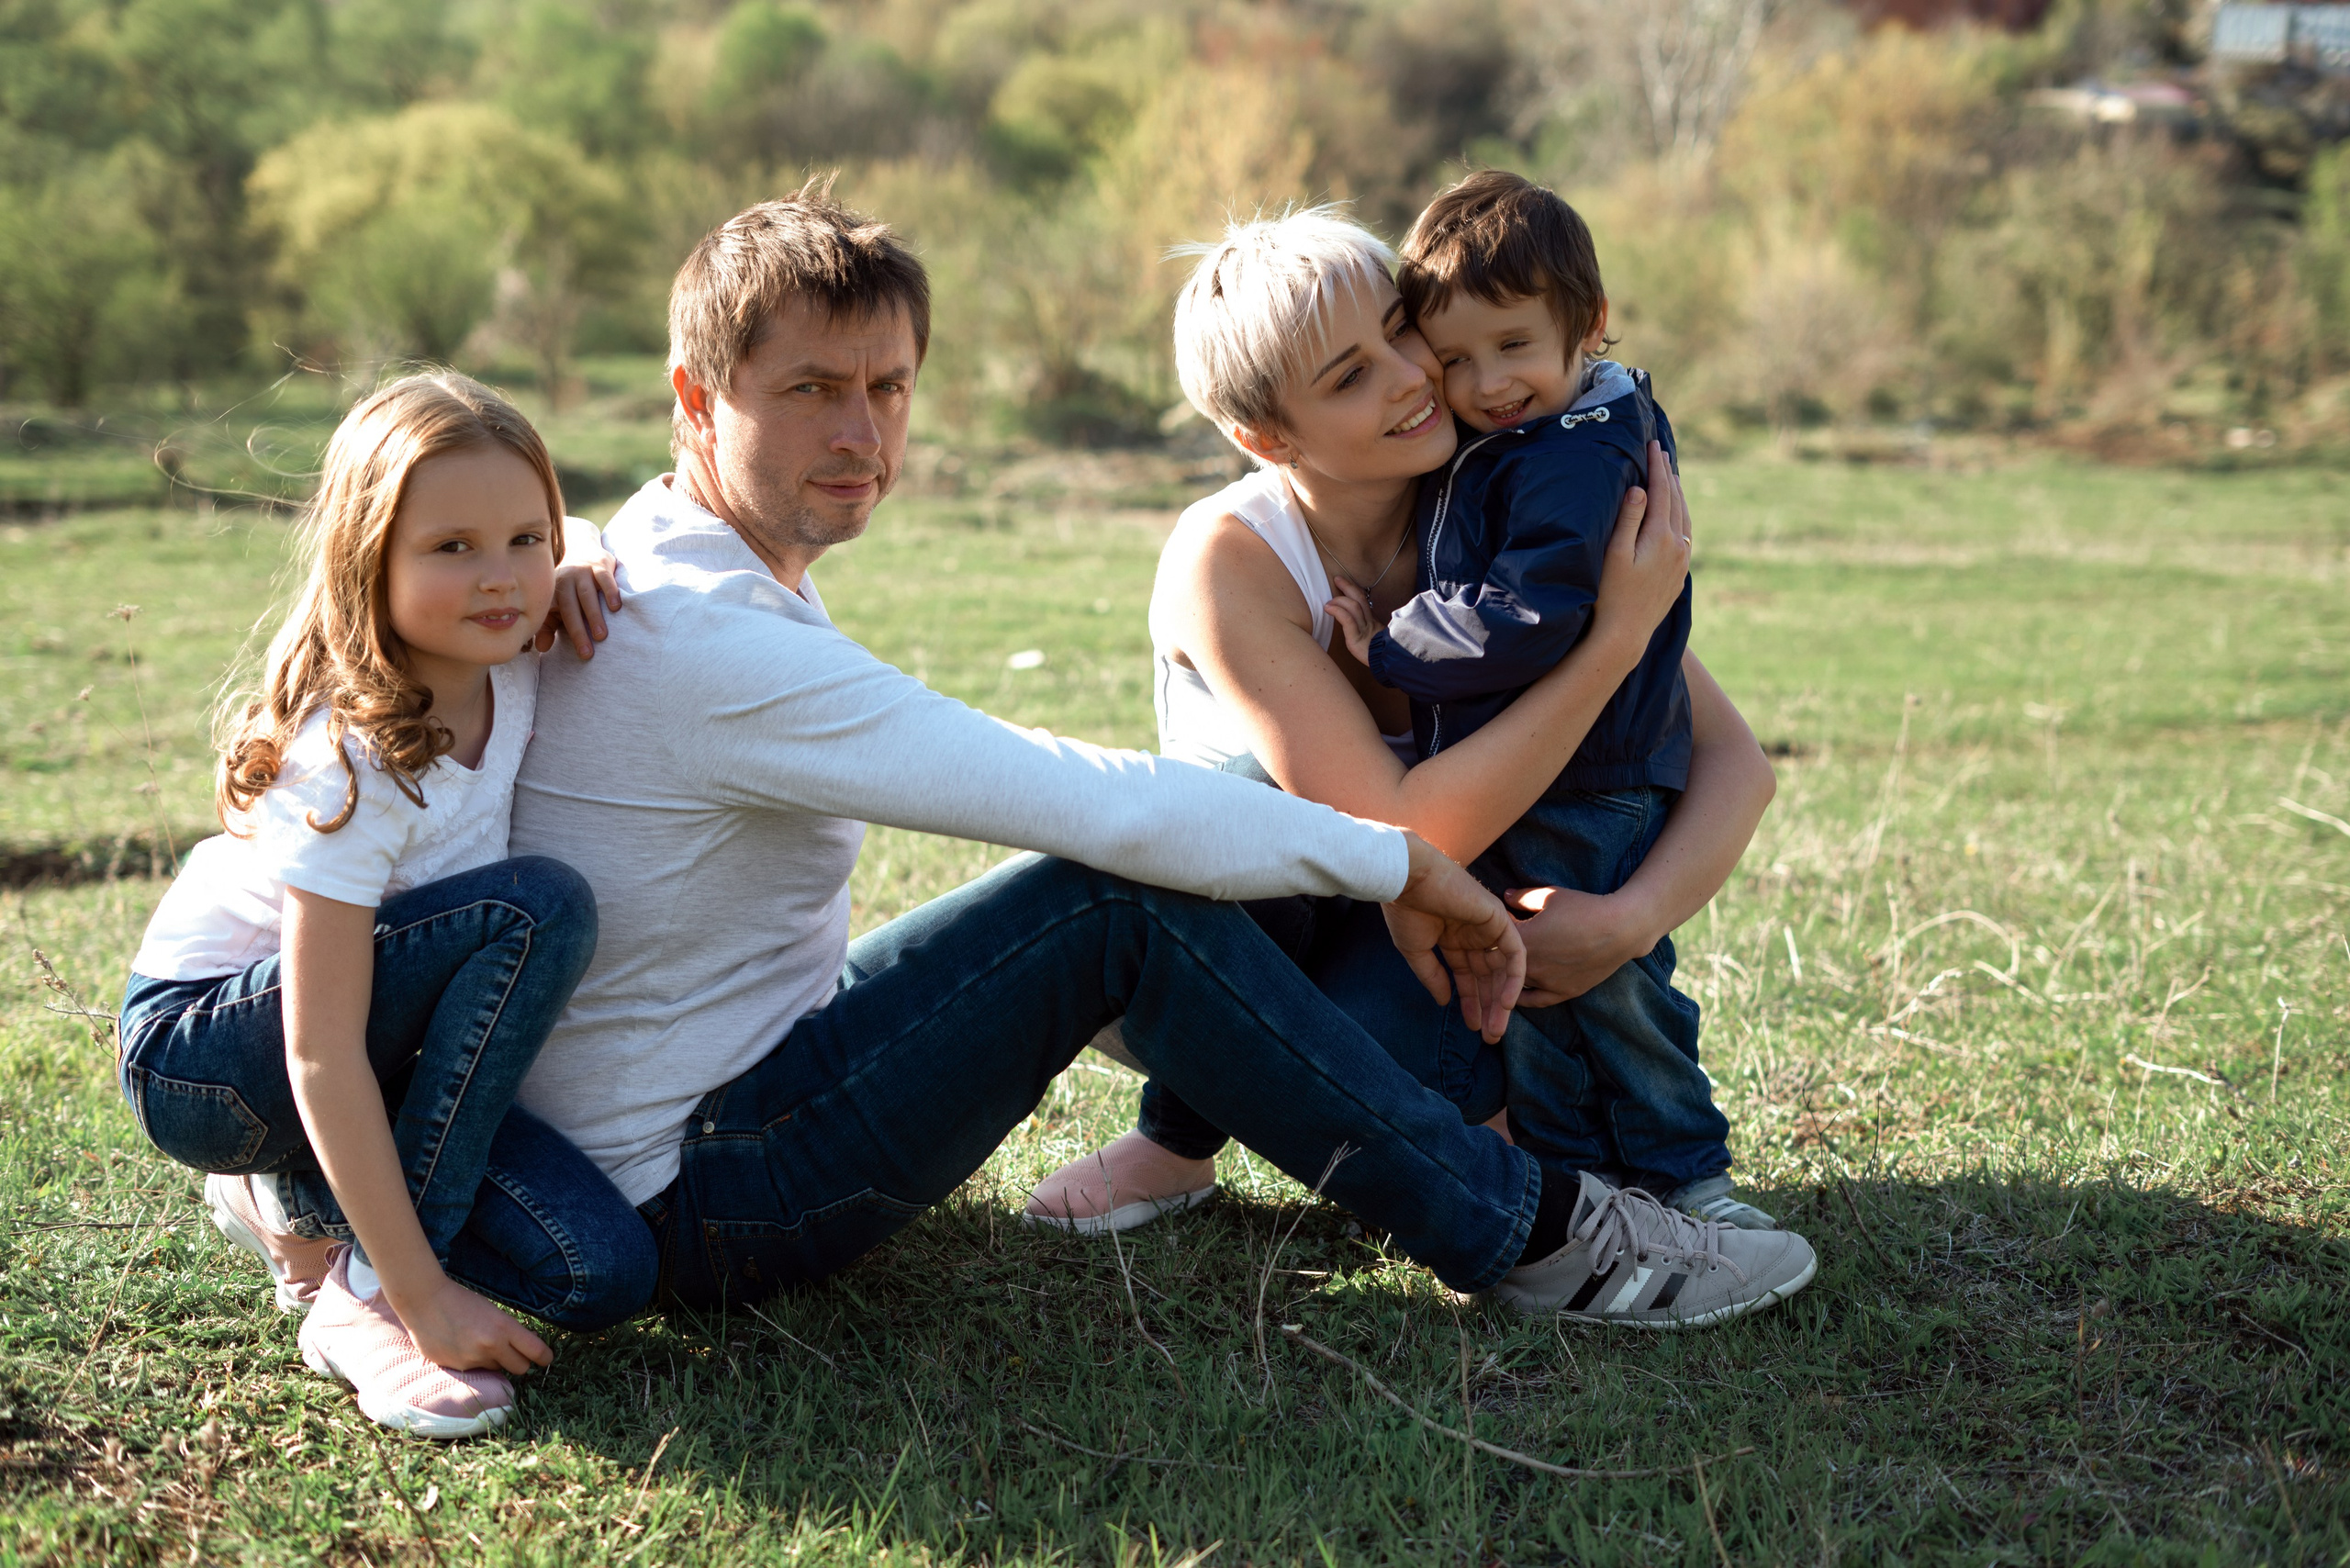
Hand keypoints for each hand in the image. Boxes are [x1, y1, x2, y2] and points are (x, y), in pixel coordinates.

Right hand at [392, 1273, 552, 1374]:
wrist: (424, 1302)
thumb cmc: (461, 1301)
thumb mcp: (492, 1311)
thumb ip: (508, 1331)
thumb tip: (524, 1348)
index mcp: (504, 1327)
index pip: (536, 1351)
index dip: (545, 1357)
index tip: (546, 1359)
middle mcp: (491, 1346)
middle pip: (521, 1369)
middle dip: (520, 1362)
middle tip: (514, 1354)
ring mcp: (472, 1359)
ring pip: (496, 1370)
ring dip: (494, 1361)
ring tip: (478, 1343)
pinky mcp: (455, 1368)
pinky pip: (473, 1370)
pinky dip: (472, 1362)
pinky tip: (460, 1345)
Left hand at [539, 552, 622, 657]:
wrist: (582, 549)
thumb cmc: (571, 586)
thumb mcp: (557, 604)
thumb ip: (548, 626)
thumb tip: (542, 648)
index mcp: (552, 593)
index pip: (552, 616)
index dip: (558, 635)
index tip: (571, 653)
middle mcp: (565, 582)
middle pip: (570, 608)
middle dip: (577, 631)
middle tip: (587, 653)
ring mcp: (582, 572)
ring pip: (587, 595)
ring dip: (593, 616)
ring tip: (601, 636)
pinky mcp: (599, 565)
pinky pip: (604, 578)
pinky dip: (610, 592)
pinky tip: (616, 608)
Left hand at [1323, 573, 1386, 666]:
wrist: (1390, 667)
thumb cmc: (1383, 657)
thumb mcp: (1377, 641)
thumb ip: (1370, 632)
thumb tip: (1355, 623)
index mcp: (1373, 623)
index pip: (1364, 602)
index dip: (1354, 590)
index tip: (1343, 582)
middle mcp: (1370, 623)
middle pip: (1359, 599)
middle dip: (1348, 587)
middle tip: (1337, 579)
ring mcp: (1364, 630)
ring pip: (1353, 607)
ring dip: (1340, 601)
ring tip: (1329, 602)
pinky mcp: (1357, 639)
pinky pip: (1348, 621)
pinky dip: (1338, 612)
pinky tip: (1329, 608)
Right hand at [1382, 833, 1524, 1041]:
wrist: (1407, 879)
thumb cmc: (1406, 910)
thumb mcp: (1417, 951)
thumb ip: (1433, 976)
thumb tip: (1443, 1001)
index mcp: (1453, 937)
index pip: (1469, 975)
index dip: (1471, 1001)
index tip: (1472, 1026)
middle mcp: (1474, 933)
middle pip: (1488, 976)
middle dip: (1489, 1006)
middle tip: (1489, 1035)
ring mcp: (1488, 926)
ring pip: (1503, 970)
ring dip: (1502, 1000)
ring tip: (1495, 1028)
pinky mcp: (1499, 919)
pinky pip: (1515, 954)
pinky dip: (1513, 979)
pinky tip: (1506, 1004)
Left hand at [1507, 885, 1650, 1006]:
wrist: (1620, 929)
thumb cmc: (1584, 908)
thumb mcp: (1549, 895)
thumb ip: (1522, 897)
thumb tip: (1504, 896)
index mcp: (1523, 940)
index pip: (1494, 938)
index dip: (1494, 929)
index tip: (1499, 921)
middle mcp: (1530, 966)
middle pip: (1501, 965)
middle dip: (1496, 955)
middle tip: (1495, 948)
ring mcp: (1547, 982)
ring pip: (1515, 984)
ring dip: (1506, 977)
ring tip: (1500, 970)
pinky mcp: (1564, 992)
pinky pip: (1536, 1000)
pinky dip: (1522, 997)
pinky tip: (1514, 994)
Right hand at [1587, 440, 1690, 658]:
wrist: (1624, 635)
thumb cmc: (1610, 594)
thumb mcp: (1614, 553)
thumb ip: (1629, 519)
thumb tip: (1640, 489)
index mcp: (1661, 537)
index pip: (1660, 491)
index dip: (1656, 466)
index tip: (1653, 445)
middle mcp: (1678, 547)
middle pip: (1676, 501)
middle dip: (1668, 475)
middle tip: (1661, 452)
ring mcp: (1681, 562)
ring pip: (1685, 518)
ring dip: (1678, 495)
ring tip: (1672, 478)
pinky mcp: (1679, 576)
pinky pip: (1685, 536)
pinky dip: (1681, 517)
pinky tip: (1676, 517)